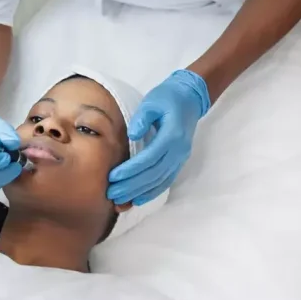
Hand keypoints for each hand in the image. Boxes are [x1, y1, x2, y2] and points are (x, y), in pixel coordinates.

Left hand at [108, 70, 210, 205]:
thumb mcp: (152, 102)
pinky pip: (166, 181)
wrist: (189, 98)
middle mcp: (179, 150)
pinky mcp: (179, 161)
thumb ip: (142, 118)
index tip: (113, 177)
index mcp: (172, 135)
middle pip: (154, 174)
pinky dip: (152, 192)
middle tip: (111, 194)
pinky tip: (137, 199)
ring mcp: (180, 158)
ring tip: (120, 201)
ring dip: (139, 193)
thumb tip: (131, 136)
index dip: (131, 170)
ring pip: (160, 181)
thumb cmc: (167, 98)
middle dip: (131, 186)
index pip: (149, 158)